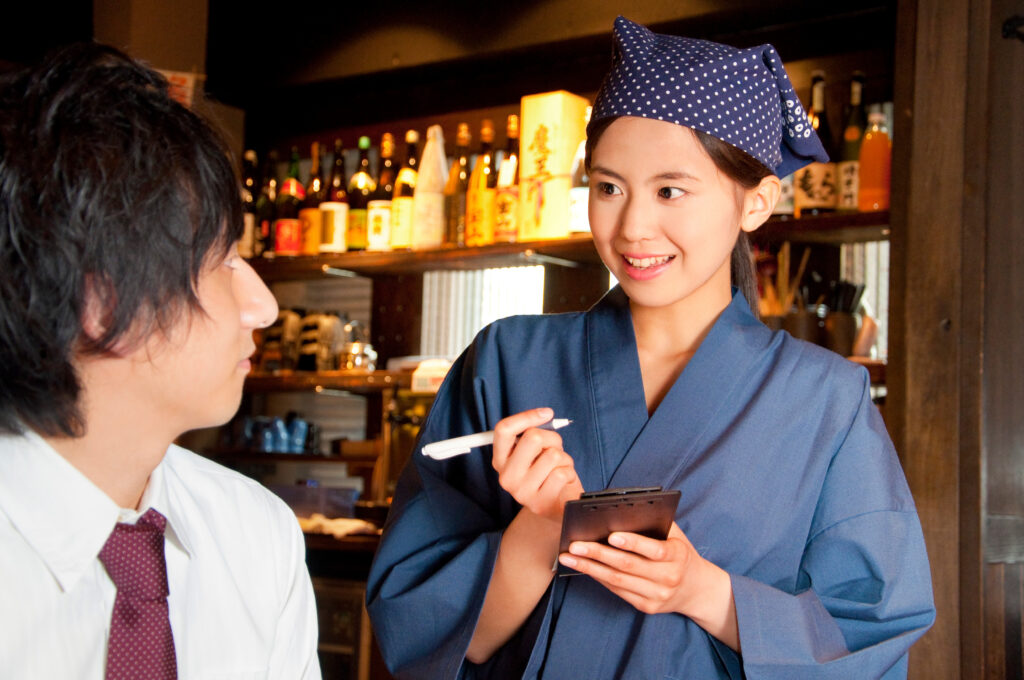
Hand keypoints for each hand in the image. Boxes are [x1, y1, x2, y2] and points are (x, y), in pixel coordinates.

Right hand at [490, 407, 582, 523]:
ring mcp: (521, 492)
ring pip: (552, 455)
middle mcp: (506, 476)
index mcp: (500, 460)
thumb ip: (533, 435)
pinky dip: (569, 472)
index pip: (504, 430)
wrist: (557, 506)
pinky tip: (564, 480)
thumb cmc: (547, 473)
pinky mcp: (539, 503)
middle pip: (533, 437)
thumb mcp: (535, 452)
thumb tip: (545, 415)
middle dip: (552, 438)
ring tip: (560, 468)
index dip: (527, 416)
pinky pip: (561, 473)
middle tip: (555, 449)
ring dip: (564, 458)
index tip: (547, 413)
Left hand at [557, 523, 707, 615]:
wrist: (697, 589)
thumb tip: (621, 510)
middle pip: (628, 566)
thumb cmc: (680, 554)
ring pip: (618, 581)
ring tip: (569, 557)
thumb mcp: (676, 536)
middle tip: (575, 544)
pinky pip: (618, 591)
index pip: (655, 550)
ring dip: (590, 568)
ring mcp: (657, 596)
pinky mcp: (646, 607)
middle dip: (598, 554)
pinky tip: (584, 567)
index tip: (611, 535)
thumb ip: (655, 523)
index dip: (633, 543)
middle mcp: (668, 578)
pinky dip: (598, 578)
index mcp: (678, 556)